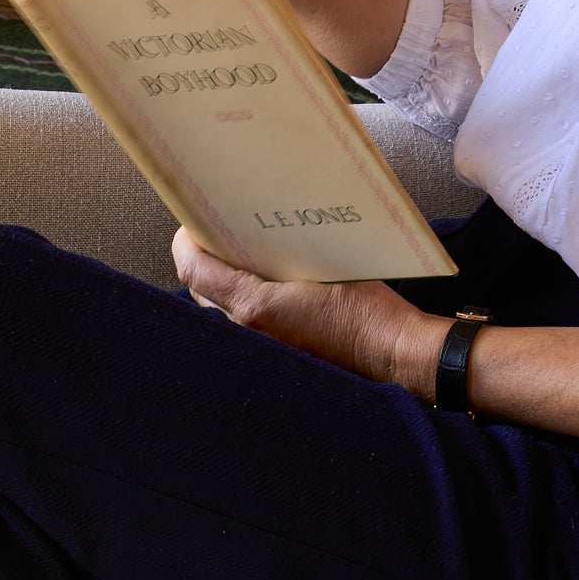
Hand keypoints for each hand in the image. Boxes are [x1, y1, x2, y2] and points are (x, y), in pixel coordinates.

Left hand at [173, 228, 443, 395]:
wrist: (392, 355)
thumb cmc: (367, 309)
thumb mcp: (326, 263)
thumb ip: (281, 250)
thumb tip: (254, 228)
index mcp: (254, 307)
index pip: (194, 270)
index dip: (186, 242)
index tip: (193, 222)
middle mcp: (246, 333)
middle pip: (201, 290)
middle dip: (205, 259)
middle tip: (221, 233)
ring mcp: (257, 349)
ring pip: (218, 310)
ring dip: (223, 283)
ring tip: (245, 256)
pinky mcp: (271, 357)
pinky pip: (240, 326)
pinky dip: (241, 303)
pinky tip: (266, 286)